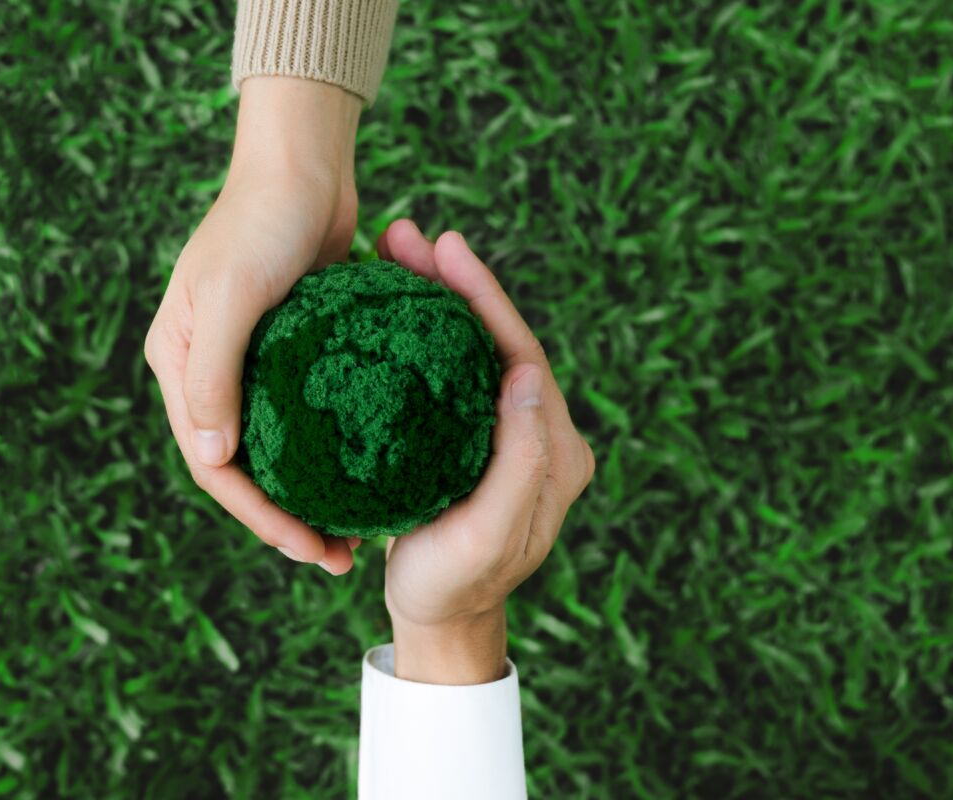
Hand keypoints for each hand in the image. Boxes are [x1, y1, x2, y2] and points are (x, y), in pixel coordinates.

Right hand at [144, 77, 362, 574]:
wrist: (302, 166)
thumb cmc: (261, 222)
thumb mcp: (232, 295)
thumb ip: (216, 374)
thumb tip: (214, 459)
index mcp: (183, 366)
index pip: (215, 466)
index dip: (258, 517)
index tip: (309, 550)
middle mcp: (215, 371)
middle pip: (249, 467)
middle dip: (288, 520)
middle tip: (340, 558)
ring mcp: (258, 362)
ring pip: (285, 447)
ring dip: (315, 492)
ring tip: (361, 531)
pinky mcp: (301, 351)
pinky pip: (317, 412)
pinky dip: (338, 446)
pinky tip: (376, 472)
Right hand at [374, 221, 595, 683]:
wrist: (440, 618)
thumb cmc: (456, 584)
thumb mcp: (488, 535)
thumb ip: (520, 462)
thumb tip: (528, 376)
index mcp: (558, 451)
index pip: (525, 356)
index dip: (488, 300)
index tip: (449, 249)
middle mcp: (542, 433)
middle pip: (500, 342)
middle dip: (460, 285)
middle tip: (411, 236)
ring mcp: (510, 433)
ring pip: (476, 351)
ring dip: (440, 300)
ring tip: (396, 252)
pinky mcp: (478, 438)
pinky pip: (455, 373)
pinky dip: (427, 334)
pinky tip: (394, 303)